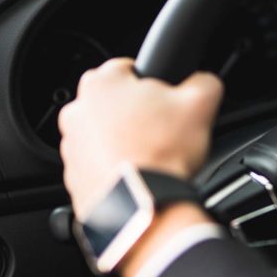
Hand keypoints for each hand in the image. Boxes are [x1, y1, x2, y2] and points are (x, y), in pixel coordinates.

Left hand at [58, 57, 222, 220]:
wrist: (143, 207)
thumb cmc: (162, 153)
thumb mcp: (200, 104)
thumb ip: (204, 81)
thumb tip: (204, 81)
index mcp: (101, 83)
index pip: (130, 69)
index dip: (155, 86)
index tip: (168, 104)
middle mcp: (77, 111)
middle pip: (116, 104)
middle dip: (138, 115)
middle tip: (163, 132)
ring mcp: (72, 146)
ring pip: (105, 135)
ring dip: (125, 142)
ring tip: (152, 157)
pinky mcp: (73, 176)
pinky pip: (99, 165)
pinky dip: (115, 168)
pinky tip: (138, 175)